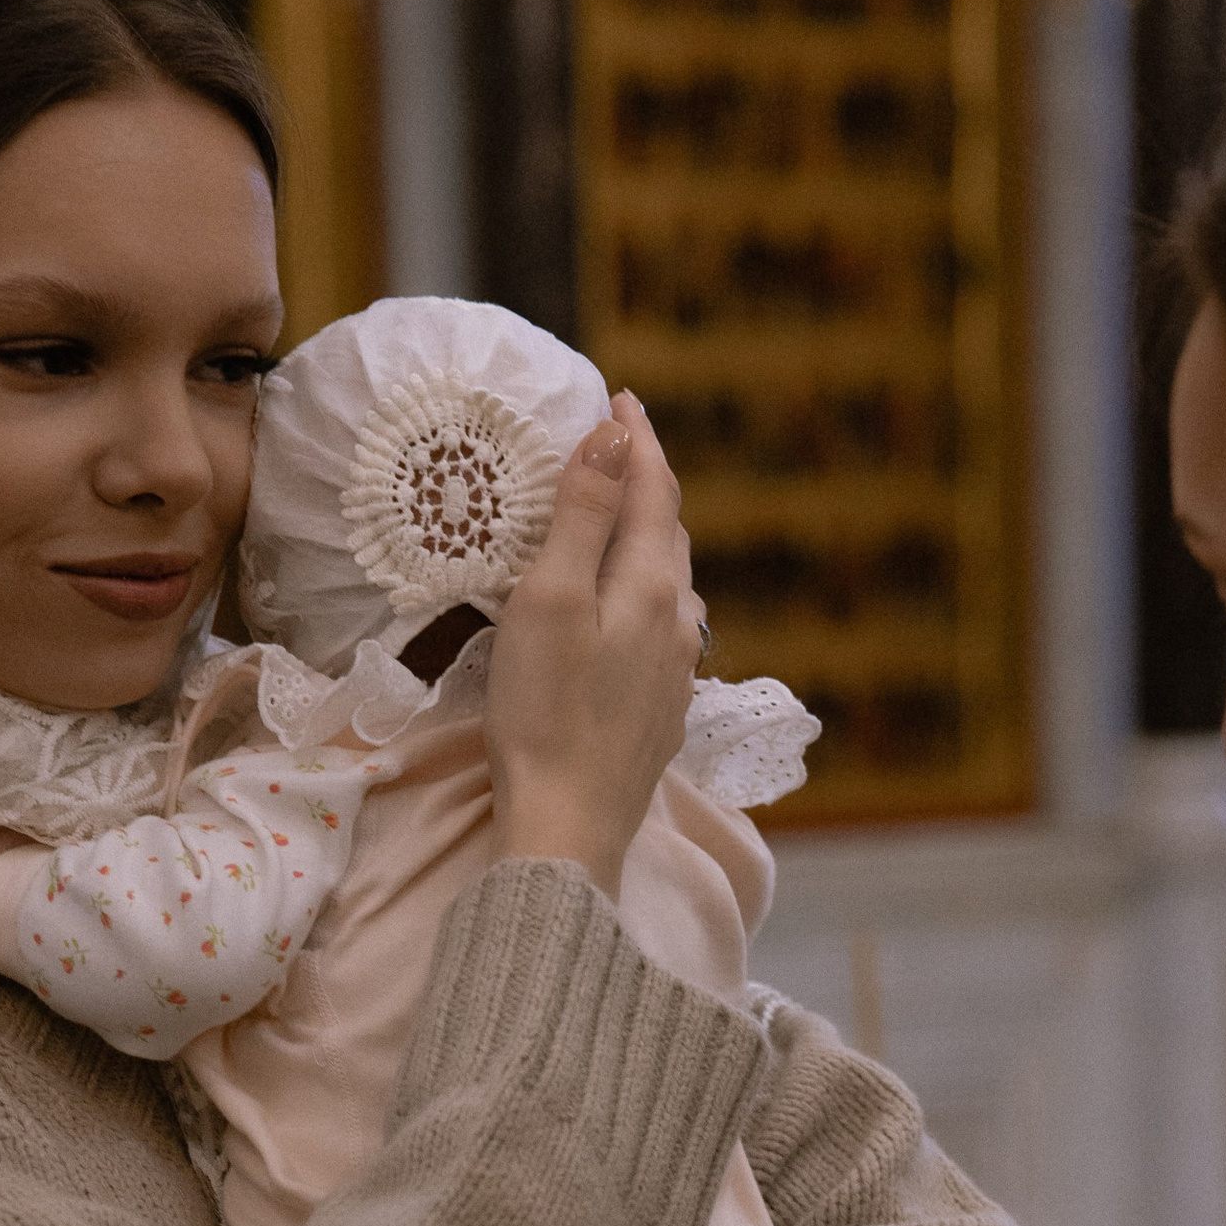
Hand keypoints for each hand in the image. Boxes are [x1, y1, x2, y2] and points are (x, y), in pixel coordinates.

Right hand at [484, 396, 700, 898]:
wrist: (569, 827)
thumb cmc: (545, 714)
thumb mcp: (551, 600)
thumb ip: (585, 516)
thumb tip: (616, 437)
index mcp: (652, 588)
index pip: (654, 491)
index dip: (638, 439)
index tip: (621, 397)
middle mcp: (679, 625)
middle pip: (668, 534)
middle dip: (646, 483)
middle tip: (619, 447)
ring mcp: (675, 673)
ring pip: (671, 584)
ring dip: (649, 540)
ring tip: (624, 517)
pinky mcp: (659, 713)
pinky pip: (662, 630)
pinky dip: (643, 592)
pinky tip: (629, 607)